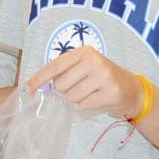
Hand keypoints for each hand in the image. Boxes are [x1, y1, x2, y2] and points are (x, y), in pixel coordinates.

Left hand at [25, 47, 143, 119]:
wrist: (132, 89)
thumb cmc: (101, 77)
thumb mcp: (84, 67)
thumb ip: (63, 72)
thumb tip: (37, 85)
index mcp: (84, 52)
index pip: (55, 66)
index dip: (39, 78)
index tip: (27, 89)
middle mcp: (94, 61)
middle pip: (61, 85)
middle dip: (65, 91)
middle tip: (80, 87)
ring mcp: (104, 77)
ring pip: (72, 97)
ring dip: (77, 99)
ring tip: (90, 93)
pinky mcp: (110, 93)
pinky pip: (84, 105)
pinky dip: (87, 105)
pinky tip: (98, 99)